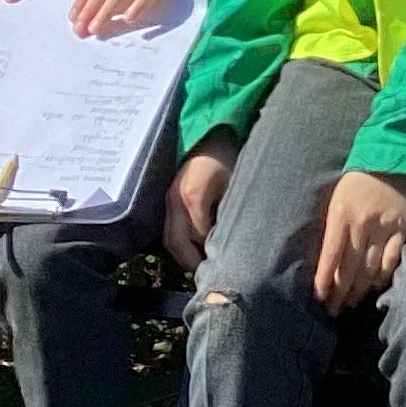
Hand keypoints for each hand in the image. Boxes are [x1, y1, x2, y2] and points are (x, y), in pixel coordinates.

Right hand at [165, 136, 235, 271]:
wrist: (215, 131)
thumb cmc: (231, 157)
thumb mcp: (236, 186)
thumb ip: (229, 215)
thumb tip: (229, 245)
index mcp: (193, 196)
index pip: (198, 238)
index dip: (210, 256)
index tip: (225, 268)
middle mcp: (175, 199)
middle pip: (176, 244)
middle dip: (192, 263)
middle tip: (210, 275)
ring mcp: (170, 198)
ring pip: (170, 239)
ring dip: (184, 255)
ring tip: (204, 265)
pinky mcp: (170, 197)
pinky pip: (172, 227)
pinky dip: (183, 242)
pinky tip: (198, 248)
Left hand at [314, 169, 405, 311]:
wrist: (392, 161)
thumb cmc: (357, 183)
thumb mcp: (337, 201)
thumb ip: (332, 230)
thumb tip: (326, 264)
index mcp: (341, 215)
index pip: (330, 256)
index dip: (324, 280)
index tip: (319, 298)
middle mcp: (362, 224)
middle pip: (349, 268)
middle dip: (339, 293)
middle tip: (333, 309)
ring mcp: (384, 227)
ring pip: (370, 269)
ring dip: (359, 290)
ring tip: (350, 302)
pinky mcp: (401, 229)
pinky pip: (392, 260)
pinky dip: (382, 277)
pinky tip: (374, 287)